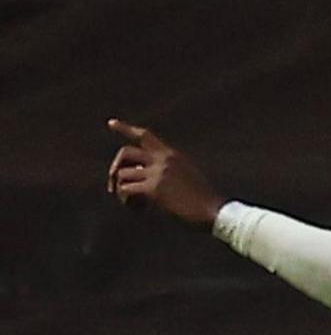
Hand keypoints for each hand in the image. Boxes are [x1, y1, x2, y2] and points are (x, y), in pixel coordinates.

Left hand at [106, 121, 228, 229]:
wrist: (214, 211)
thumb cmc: (204, 199)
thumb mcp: (187, 175)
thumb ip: (166, 170)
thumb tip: (141, 174)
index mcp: (172, 154)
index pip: (145, 135)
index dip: (125, 128)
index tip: (111, 123)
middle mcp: (163, 160)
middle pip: (125, 152)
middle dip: (114, 167)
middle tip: (113, 183)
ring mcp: (158, 173)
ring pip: (122, 174)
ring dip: (121, 189)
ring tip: (132, 202)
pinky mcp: (153, 189)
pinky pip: (126, 190)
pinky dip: (126, 200)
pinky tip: (137, 208)